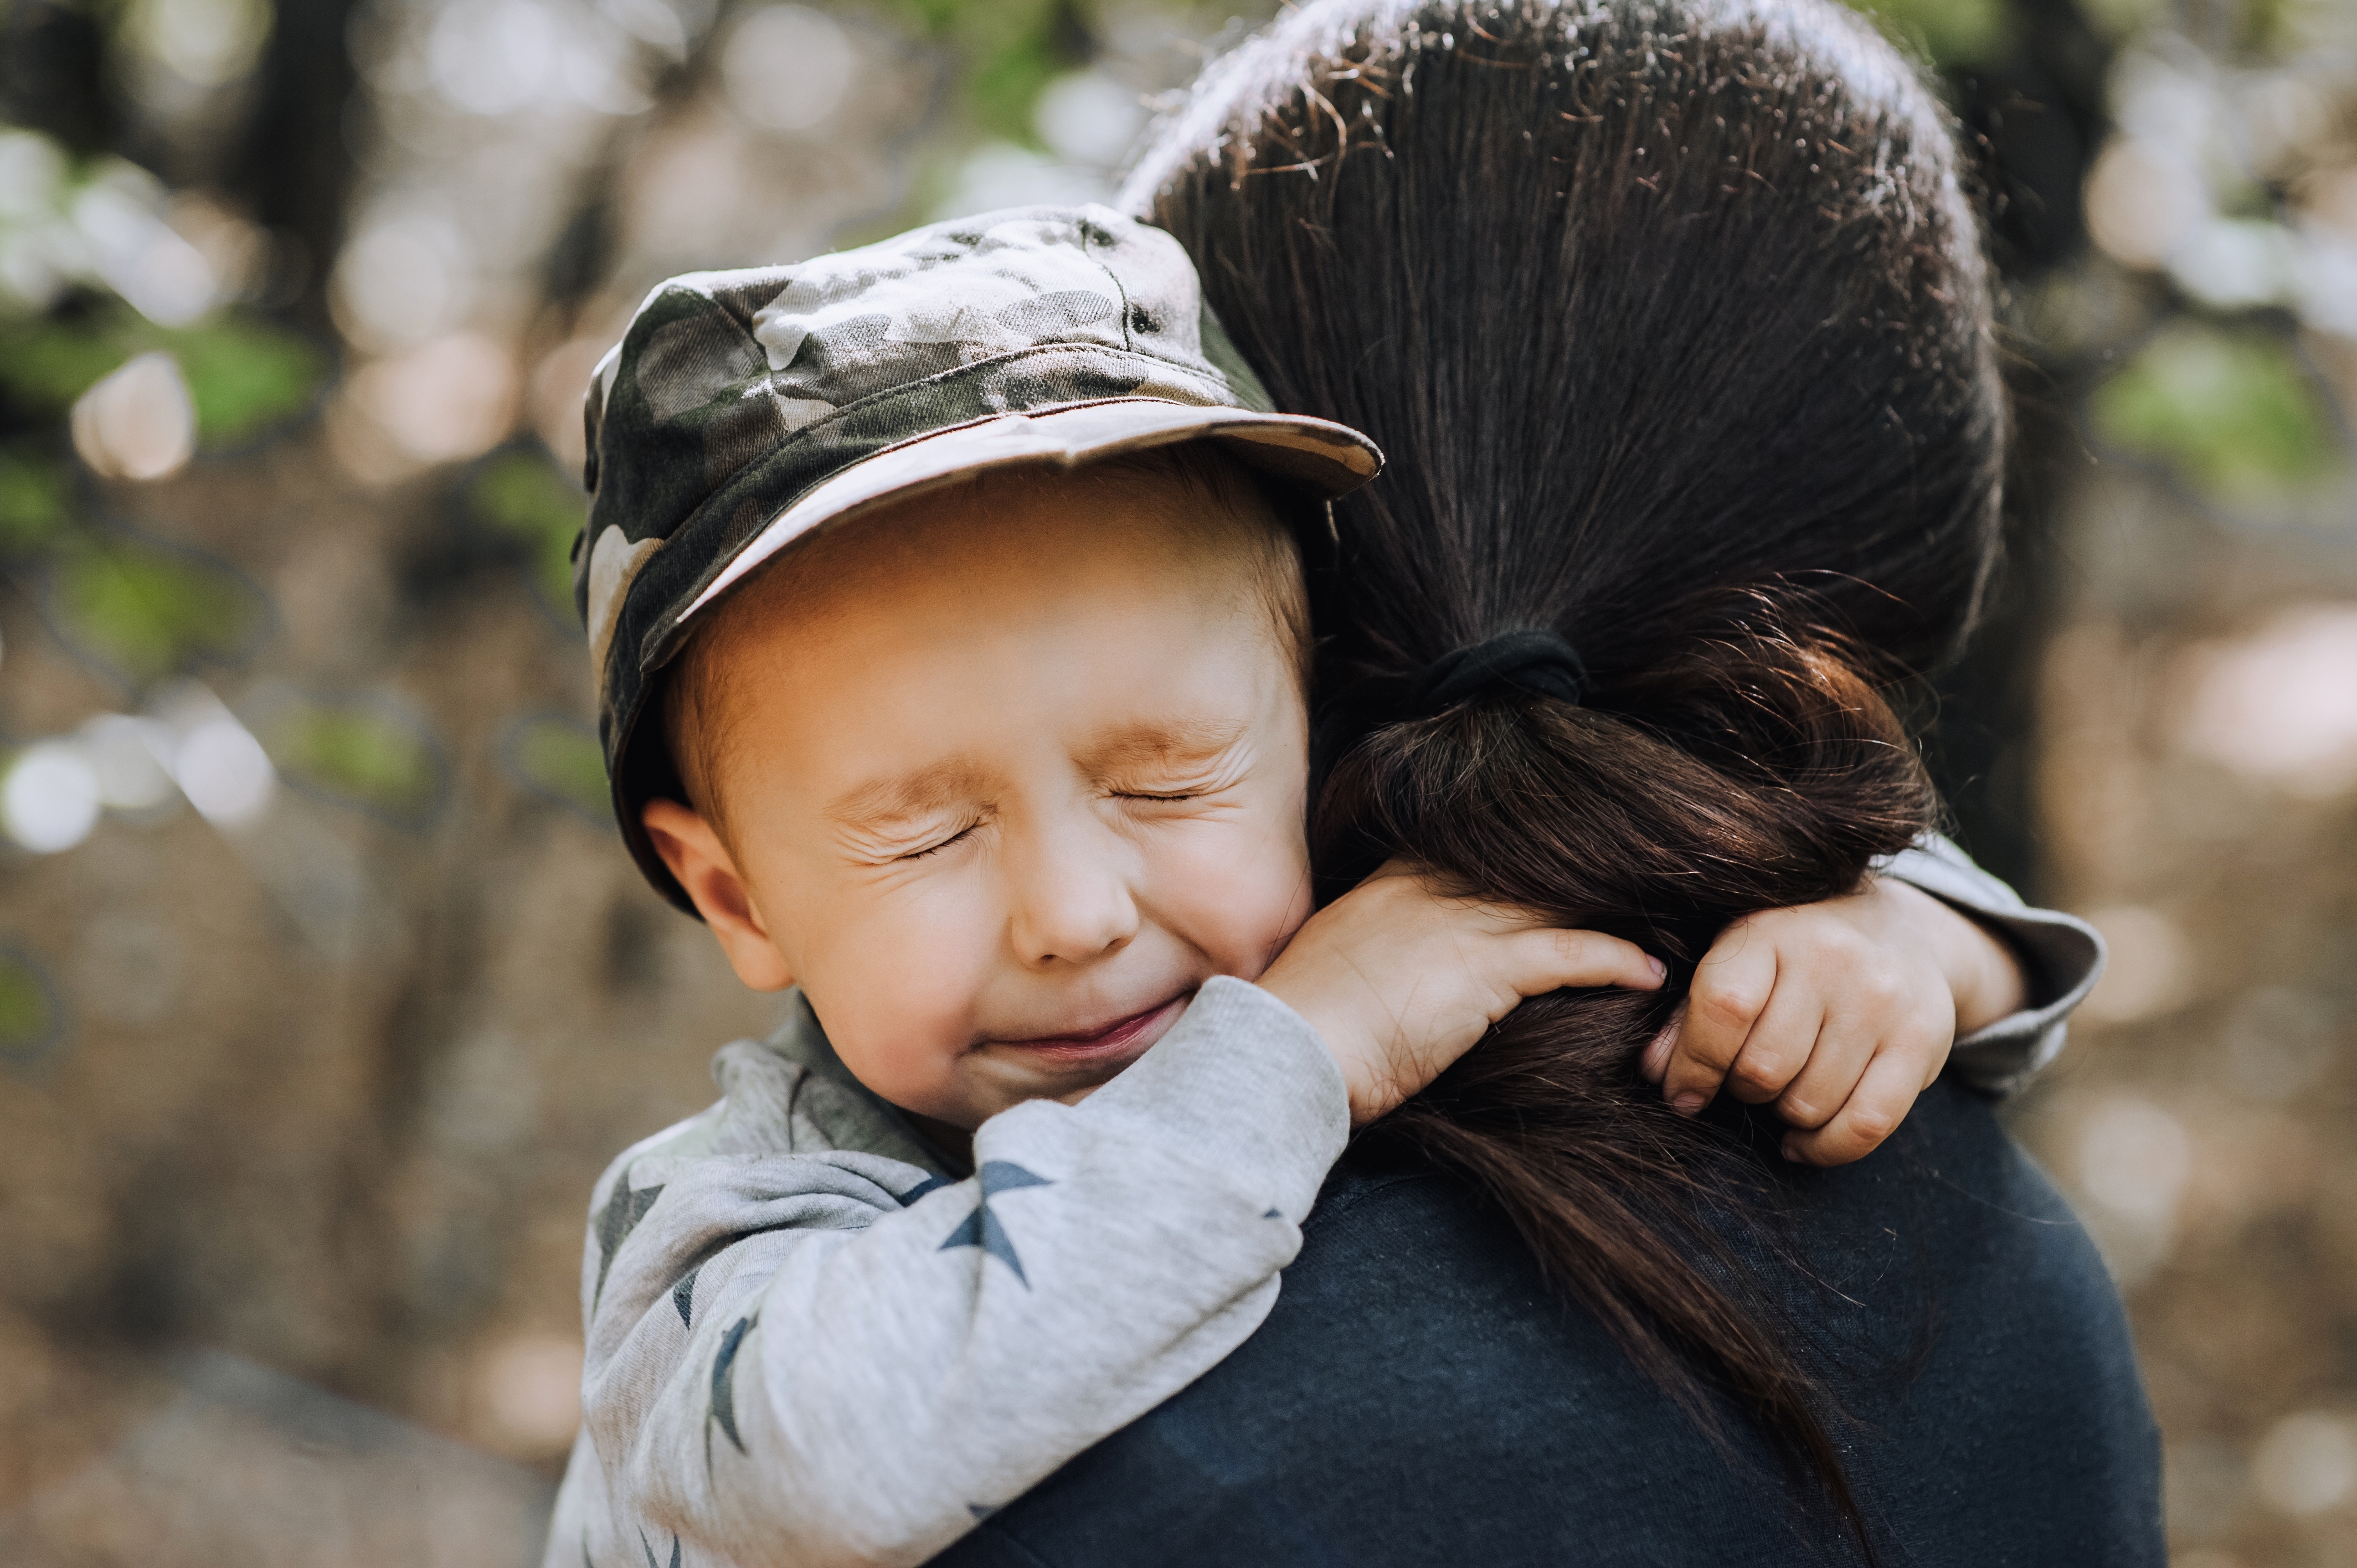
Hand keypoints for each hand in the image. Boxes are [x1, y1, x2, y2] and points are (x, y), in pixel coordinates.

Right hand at [1258, 862, 1666, 1125]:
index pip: (1478, 851)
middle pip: (1528, 866)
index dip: (1529, 860)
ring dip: (1617, 911)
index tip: (1571, 865)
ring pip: (1560, 899)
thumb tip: (1410, 974)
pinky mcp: (1485, 967)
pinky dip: (1617, 960)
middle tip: (1641, 881)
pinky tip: (1649, 973)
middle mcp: (1429, 887)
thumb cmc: (1306, 1031)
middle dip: (1584, 874)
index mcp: (1392, 883)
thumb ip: (1383, 954)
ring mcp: (1460, 921)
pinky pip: (1572, 951)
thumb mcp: (1341, 971)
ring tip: (1663, 921)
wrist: (1283, 1056)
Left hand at [1643, 877, 2028, 1165]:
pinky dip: (1825, 1148)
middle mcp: (1832, 958)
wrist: (1899, 930)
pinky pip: (1866, 1125)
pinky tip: (1803, 1140)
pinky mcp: (1922, 1042)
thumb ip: (1690, 1013)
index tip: (1683, 1093)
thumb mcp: (1738, 957)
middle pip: (1765, 1067)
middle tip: (1746, 1081)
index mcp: (1771, 930)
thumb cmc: (1794, 951)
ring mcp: (1883, 1001)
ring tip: (1783, 1091)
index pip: (1724, 1008)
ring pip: (1811, 1103)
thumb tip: (1653, 1072)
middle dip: (1743, 1090)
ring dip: (1785, 1115)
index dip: (1694, 1064)